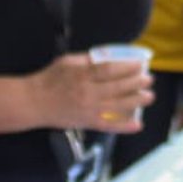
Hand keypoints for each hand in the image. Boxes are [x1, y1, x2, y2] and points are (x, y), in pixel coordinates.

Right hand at [33, 52, 156, 132]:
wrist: (33, 102)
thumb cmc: (49, 79)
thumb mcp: (67, 62)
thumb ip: (87, 60)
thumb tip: (108, 55)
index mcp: (82, 75)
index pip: (110, 69)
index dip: (128, 67)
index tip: (140, 64)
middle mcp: (87, 93)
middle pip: (118, 87)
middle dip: (137, 83)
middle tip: (149, 79)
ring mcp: (88, 110)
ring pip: (118, 106)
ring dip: (136, 101)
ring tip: (149, 96)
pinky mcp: (87, 123)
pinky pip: (109, 126)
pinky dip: (124, 126)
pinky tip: (138, 124)